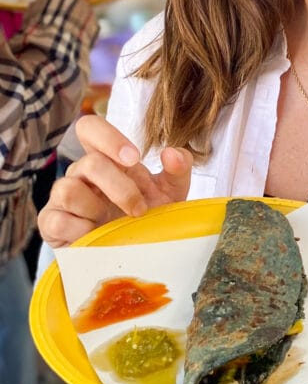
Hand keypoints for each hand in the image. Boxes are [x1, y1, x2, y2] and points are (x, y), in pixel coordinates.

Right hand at [38, 115, 192, 247]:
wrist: (134, 255)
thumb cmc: (148, 216)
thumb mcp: (171, 192)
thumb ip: (179, 168)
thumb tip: (171, 153)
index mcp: (106, 159)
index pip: (90, 128)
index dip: (108, 137)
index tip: (133, 158)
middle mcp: (81, 174)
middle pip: (89, 163)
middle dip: (119, 187)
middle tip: (140, 209)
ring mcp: (62, 198)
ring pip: (67, 189)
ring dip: (97, 208)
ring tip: (114, 225)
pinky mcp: (51, 224)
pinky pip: (57, 219)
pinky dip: (80, 230)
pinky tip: (95, 237)